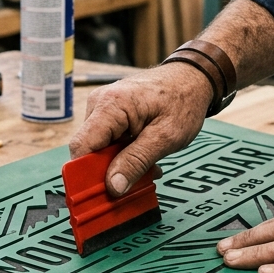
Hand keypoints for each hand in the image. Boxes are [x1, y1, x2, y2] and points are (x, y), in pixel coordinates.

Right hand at [69, 62, 211, 195]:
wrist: (192, 78)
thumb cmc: (183, 101)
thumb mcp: (165, 137)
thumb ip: (136, 161)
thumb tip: (113, 186)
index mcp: (110, 105)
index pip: (81, 146)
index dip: (85, 173)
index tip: (99, 194)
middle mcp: (99, 103)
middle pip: (88, 149)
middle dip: (107, 171)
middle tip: (134, 182)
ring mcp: (102, 107)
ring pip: (98, 148)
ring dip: (118, 163)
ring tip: (146, 166)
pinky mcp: (109, 112)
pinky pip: (107, 140)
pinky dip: (122, 153)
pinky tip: (142, 156)